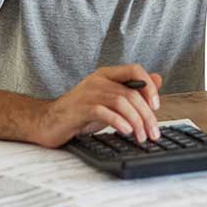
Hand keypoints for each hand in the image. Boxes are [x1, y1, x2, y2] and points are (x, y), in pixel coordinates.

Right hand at [35, 64, 162, 147]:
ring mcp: (88, 93)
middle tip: (153, 132)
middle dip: (146, 114)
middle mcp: (98, 80)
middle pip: (131, 93)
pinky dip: (119, 122)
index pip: (135, 70)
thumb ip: (132, 90)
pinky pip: (104, 112)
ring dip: (136, 121)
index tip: (156, 106)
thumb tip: (157, 79)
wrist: (48, 123)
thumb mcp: (110, 100)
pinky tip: (126, 131)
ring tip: (141, 136)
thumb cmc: (80, 112)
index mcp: (106, 75)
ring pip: (121, 102)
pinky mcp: (80, 109)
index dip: (149, 86)